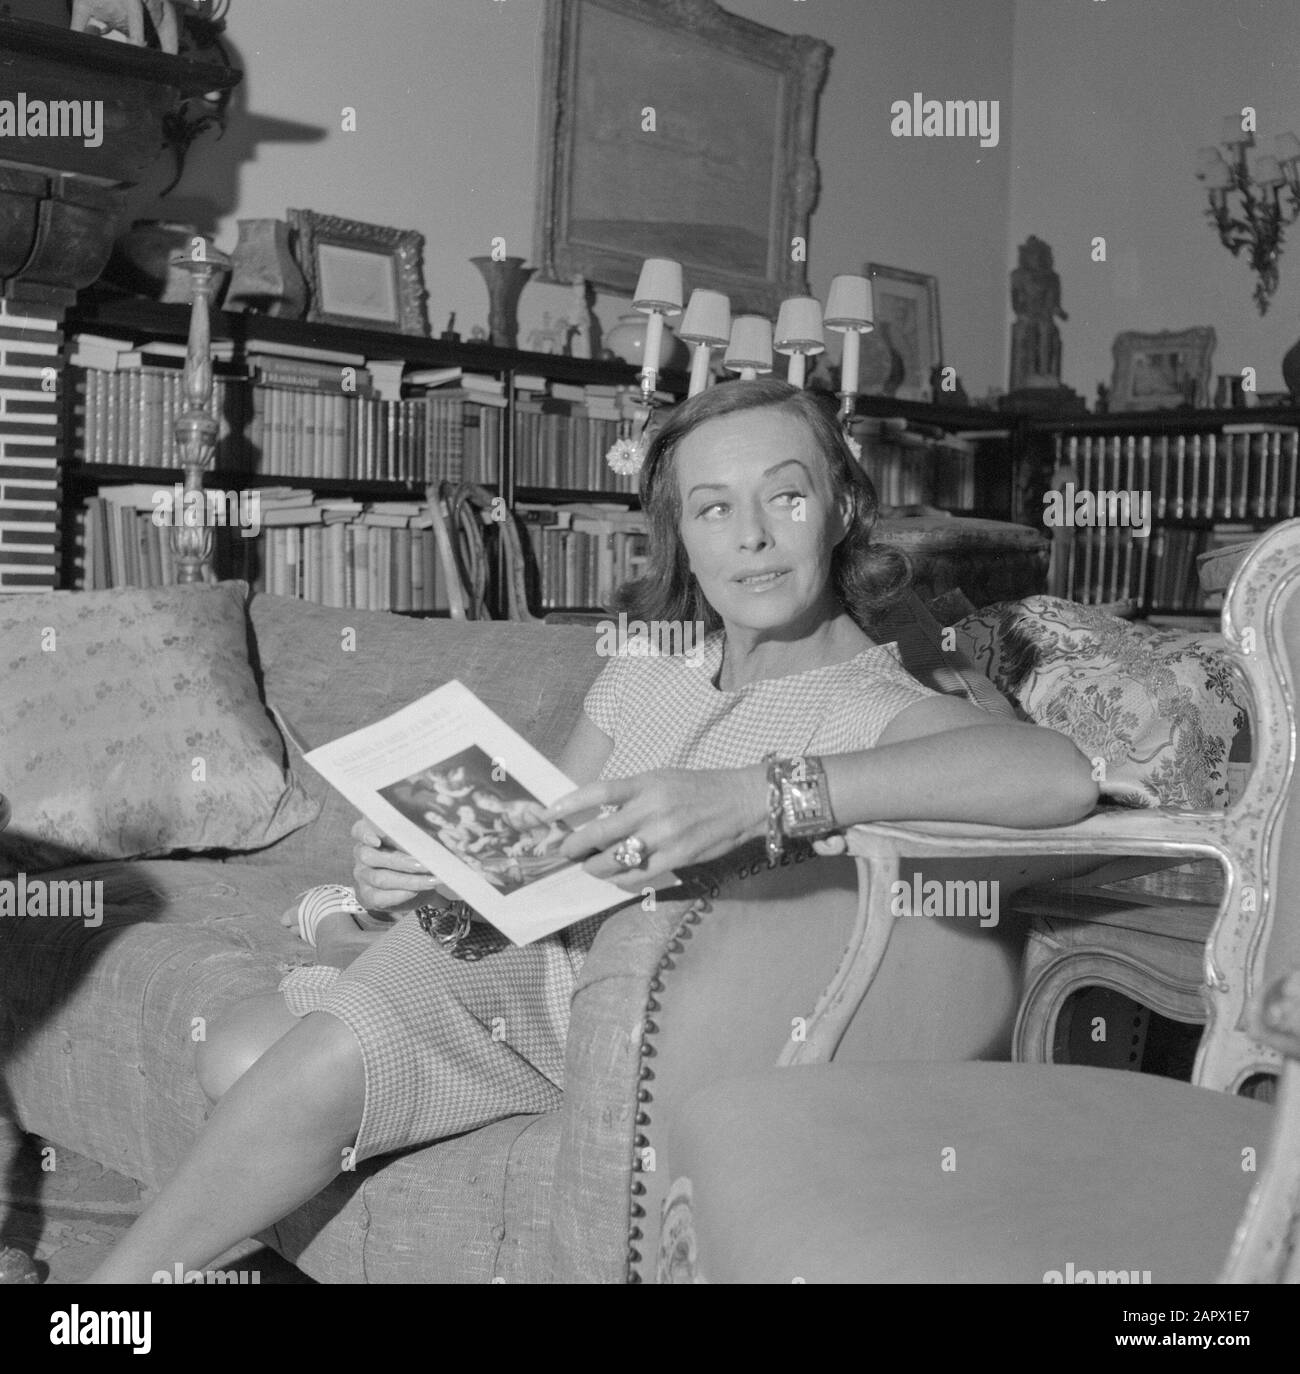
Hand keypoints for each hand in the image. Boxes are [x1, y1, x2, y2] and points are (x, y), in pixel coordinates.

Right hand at [350, 817, 445, 911]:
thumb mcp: (416, 845)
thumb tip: (444, 837)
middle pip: (372, 856)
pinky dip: (401, 895)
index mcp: (371, 835)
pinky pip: (380, 897)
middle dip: (401, 861)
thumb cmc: (414, 858)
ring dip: (408, 880)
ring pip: (380, 878)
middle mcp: (362, 854)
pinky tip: (416, 892)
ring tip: (431, 881)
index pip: (359, 830)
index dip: (365, 834)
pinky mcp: (367, 895)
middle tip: (425, 865)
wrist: (412, 889)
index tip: (377, 840)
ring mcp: (363, 875)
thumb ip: (420, 839)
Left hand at [541, 766, 767, 890]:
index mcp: (647, 783)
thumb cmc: (698, 788)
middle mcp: (653, 808)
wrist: (740, 801)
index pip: (598, 792)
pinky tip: (614, 878)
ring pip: (616, 858)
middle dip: (575, 845)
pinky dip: (621, 879)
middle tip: (563, 851)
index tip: (546, 814)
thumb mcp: (662, 779)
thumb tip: (597, 812)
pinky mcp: (677, 857)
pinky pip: (638, 874)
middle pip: (600, 831)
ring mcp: (665, 835)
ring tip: (589, 867)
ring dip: (595, 866)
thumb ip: (631, 794)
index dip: (568, 803)